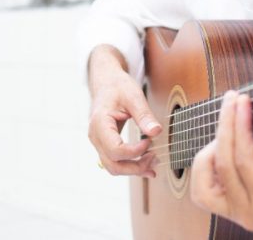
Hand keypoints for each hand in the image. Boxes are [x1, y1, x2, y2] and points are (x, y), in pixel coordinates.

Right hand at [87, 44, 161, 176]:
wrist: (106, 82)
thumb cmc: (117, 86)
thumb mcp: (133, 96)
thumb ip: (144, 115)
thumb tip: (156, 132)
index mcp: (100, 123)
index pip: (115, 150)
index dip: (135, 151)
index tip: (150, 142)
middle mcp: (95, 136)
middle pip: (113, 164)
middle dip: (135, 167)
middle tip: (155, 159)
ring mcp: (98, 142)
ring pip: (113, 167)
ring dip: (133, 169)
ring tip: (153, 163)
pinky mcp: (105, 144)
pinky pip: (115, 161)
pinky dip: (129, 165)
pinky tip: (145, 164)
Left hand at [190, 91, 252, 239]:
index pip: (247, 162)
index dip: (242, 128)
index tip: (244, 102)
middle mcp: (250, 214)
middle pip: (224, 166)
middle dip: (227, 126)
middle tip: (233, 99)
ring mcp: (236, 215)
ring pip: (203, 183)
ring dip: (211, 149)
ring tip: (229, 126)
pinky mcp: (228, 210)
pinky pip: (203, 191)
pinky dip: (206, 167)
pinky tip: (221, 148)